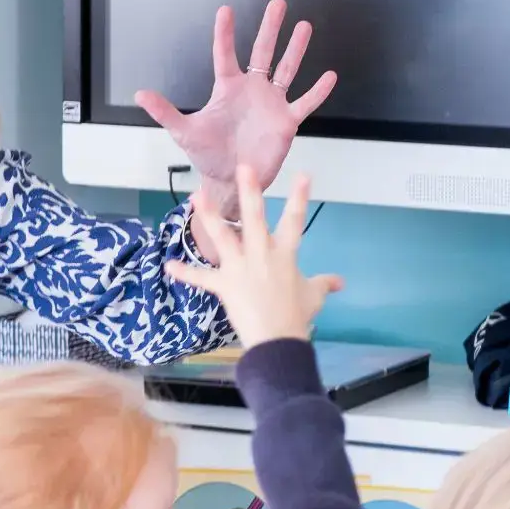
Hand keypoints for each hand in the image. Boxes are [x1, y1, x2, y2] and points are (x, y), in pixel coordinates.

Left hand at [135, 0, 337, 213]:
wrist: (228, 179)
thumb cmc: (206, 154)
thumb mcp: (183, 131)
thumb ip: (165, 111)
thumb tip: (139, 95)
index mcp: (227, 88)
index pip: (225, 55)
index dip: (225, 33)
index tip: (226, 10)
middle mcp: (251, 90)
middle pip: (263, 52)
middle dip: (270, 28)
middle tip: (278, 3)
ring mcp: (271, 103)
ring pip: (286, 70)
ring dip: (296, 49)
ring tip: (305, 26)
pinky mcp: (286, 121)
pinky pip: (305, 102)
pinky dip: (317, 91)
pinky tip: (329, 76)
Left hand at [166, 167, 344, 345]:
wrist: (277, 340)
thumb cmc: (297, 316)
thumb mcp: (313, 296)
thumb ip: (324, 283)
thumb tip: (340, 281)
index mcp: (285, 255)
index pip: (295, 221)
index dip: (300, 197)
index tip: (303, 174)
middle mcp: (261, 255)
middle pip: (255, 219)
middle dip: (249, 192)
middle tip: (244, 168)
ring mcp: (240, 268)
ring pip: (223, 237)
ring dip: (209, 216)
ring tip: (197, 195)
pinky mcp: (224, 285)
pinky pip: (202, 278)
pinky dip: (185, 273)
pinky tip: (169, 265)